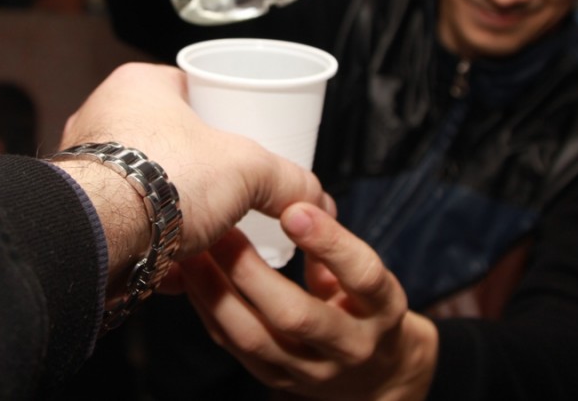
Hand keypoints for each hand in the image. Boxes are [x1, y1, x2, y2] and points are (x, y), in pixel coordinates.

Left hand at [60, 62, 330, 260]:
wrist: (100, 235)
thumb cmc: (158, 179)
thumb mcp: (249, 168)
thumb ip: (288, 179)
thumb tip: (315, 198)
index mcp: (138, 85)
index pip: (189, 87)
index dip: (219, 109)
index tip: (240, 130)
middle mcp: (102, 117)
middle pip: (167, 139)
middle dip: (198, 169)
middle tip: (229, 188)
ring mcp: (84, 166)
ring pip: (144, 184)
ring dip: (173, 209)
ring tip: (206, 231)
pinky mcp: (78, 211)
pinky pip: (123, 221)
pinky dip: (148, 240)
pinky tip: (174, 261)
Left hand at [181, 203, 437, 400]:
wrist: (375, 375)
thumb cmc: (363, 305)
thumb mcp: (365, 273)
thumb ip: (333, 243)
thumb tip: (294, 196)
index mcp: (382, 307)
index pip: (362, 275)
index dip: (328, 242)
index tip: (293, 210)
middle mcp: (352, 345)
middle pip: (297, 316)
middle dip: (252, 273)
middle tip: (223, 232)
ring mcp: (312, 370)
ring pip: (257, 337)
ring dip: (219, 293)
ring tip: (196, 254)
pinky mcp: (279, 380)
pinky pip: (237, 348)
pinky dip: (211, 312)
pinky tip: (194, 281)